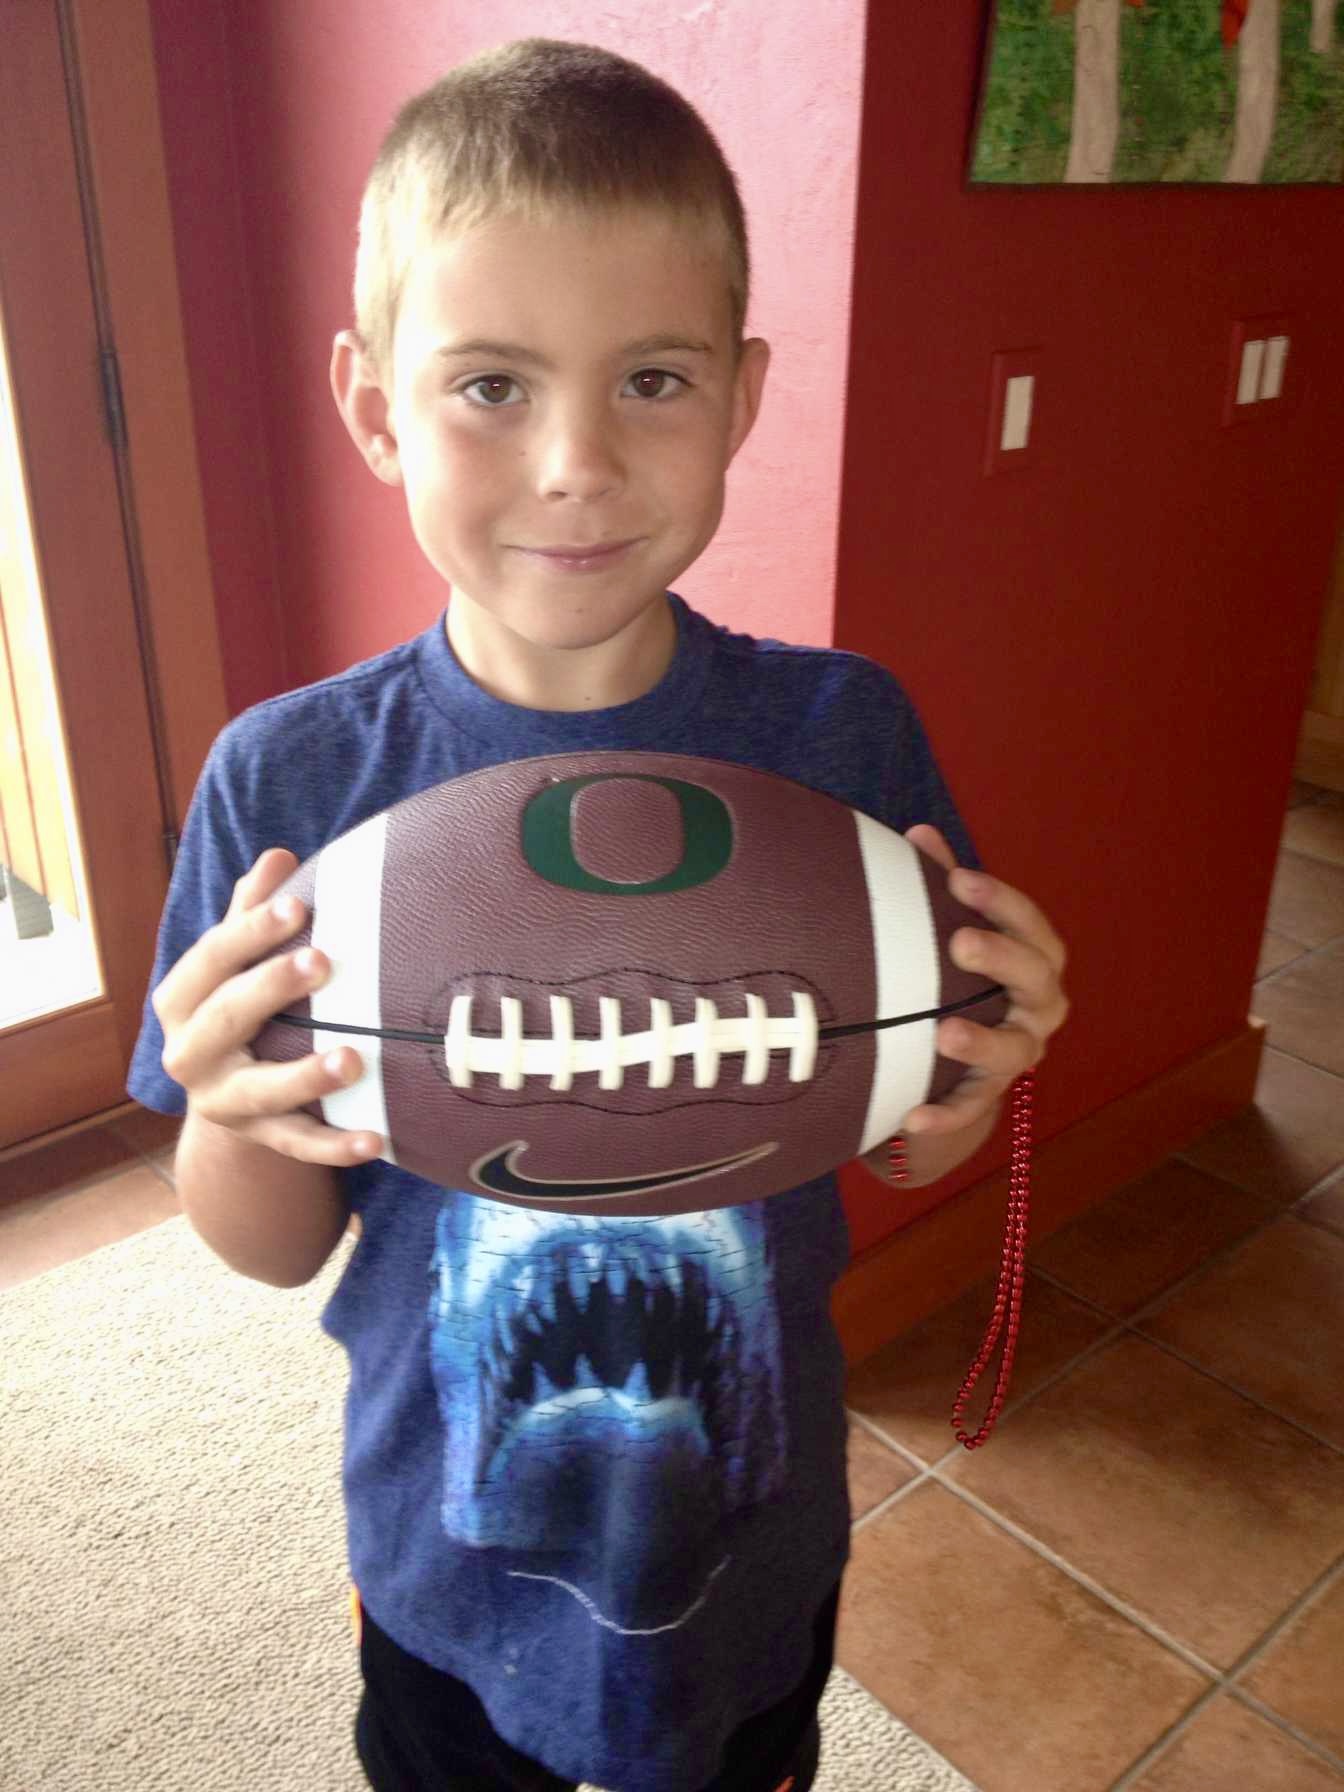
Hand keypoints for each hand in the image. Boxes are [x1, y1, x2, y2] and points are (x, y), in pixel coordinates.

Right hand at [152, 848, 383, 1166]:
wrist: (230, 1095)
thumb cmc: (243, 1005)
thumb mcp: (239, 961)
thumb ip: (253, 911)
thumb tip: (279, 856)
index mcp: (180, 1000)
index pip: (210, 958)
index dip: (251, 930)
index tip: (297, 903)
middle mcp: (188, 1054)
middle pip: (225, 1018)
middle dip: (271, 989)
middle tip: (324, 962)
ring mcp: (221, 1103)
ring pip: (260, 1091)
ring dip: (306, 1076)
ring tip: (353, 1060)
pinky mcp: (258, 1139)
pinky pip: (298, 1146)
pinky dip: (335, 1146)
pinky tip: (376, 1139)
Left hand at [899, 824, 1068, 1140]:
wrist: (951, 1060)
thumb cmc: (955, 976)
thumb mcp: (950, 930)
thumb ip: (940, 885)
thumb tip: (920, 834)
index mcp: (1034, 959)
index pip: (1031, 925)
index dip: (1000, 900)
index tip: (959, 878)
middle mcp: (1039, 1007)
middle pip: (1036, 979)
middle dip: (1001, 958)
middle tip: (960, 942)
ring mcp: (1018, 1055)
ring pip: (1014, 1050)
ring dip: (981, 1041)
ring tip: (944, 1034)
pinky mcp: (985, 1097)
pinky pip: (969, 1110)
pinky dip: (943, 1116)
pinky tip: (910, 1118)